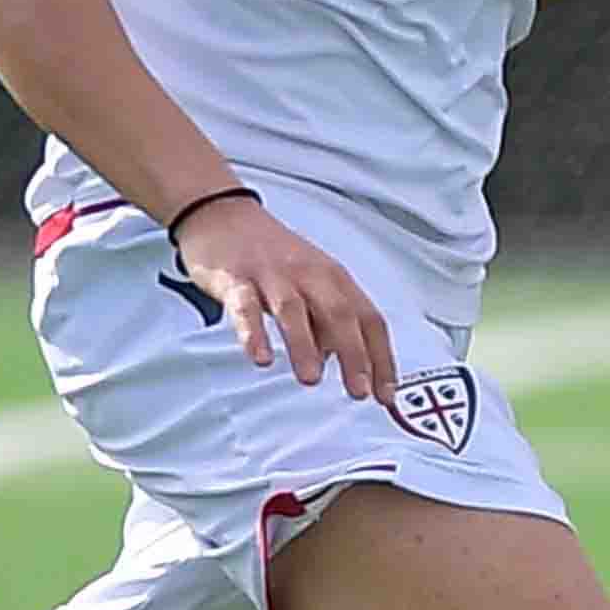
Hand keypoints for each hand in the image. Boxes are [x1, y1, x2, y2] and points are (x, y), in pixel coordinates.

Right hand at [170, 192, 397, 398]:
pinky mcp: (236, 279)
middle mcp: (310, 275)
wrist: (223, 214)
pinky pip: (245, 308)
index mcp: (334, 279)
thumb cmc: (274, 256)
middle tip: (360, 392)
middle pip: (340, 315)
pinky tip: (260, 358)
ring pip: (294, 311)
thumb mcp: (312, 284)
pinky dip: (253, 333)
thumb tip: (345, 363)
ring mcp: (272, 276)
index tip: (387, 395)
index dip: (381, 358)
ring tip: (312, 379)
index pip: (369, 320)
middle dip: (354, 355)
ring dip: (305, 346)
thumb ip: (328, 324)